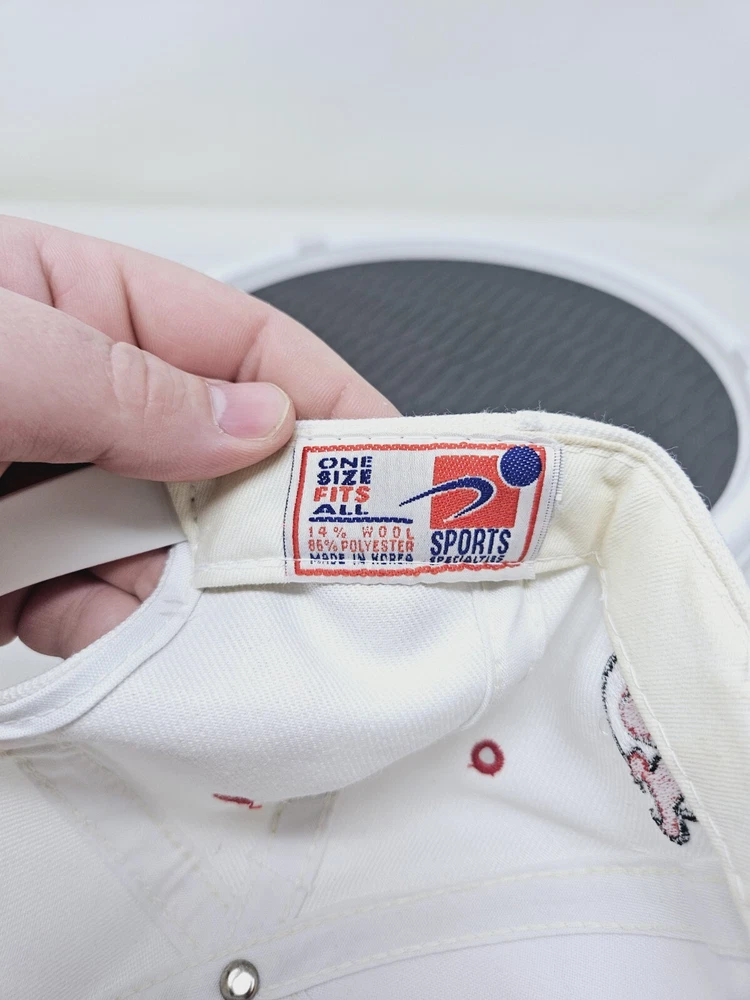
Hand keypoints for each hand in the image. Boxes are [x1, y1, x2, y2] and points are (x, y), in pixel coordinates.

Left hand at [0, 217, 396, 658]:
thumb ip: (125, 385)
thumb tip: (253, 423)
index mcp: (71, 303)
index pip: (239, 343)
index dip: (326, 400)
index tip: (395, 463)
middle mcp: (69, 399)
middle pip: (214, 459)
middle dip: (261, 519)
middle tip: (319, 570)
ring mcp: (39, 490)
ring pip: (161, 545)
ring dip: (186, 590)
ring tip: (207, 622)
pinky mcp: (13, 572)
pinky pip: (95, 607)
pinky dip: (119, 634)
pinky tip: (123, 643)